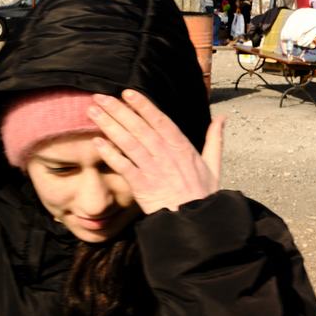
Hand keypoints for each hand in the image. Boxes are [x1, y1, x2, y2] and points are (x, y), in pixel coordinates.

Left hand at [87, 89, 224, 213]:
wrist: (195, 222)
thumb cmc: (203, 195)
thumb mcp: (213, 164)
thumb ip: (214, 139)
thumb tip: (222, 118)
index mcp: (183, 148)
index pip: (160, 120)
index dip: (143, 105)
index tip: (127, 93)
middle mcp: (167, 155)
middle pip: (140, 128)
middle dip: (119, 110)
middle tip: (100, 97)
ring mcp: (154, 170)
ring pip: (129, 143)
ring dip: (110, 126)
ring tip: (93, 113)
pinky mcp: (143, 186)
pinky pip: (124, 167)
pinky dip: (111, 155)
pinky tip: (97, 143)